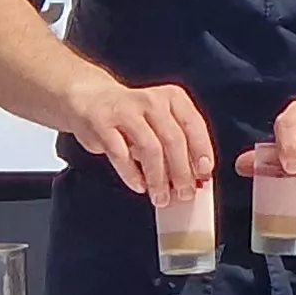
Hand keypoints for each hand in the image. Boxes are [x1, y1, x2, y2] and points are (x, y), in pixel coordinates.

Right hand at [64, 77, 214, 200]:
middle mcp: (150, 101)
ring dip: (158, 178)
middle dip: (181, 172)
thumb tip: (195, 176)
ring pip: (149, 148)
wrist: (90, 98)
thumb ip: (178, 144)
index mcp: (172, 98)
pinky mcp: (102, 123)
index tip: (205, 173)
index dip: (201, 151)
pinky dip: (132, 174)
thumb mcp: (160, 121)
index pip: (193, 125)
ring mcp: (125, 110)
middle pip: (173, 139)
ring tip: (161, 196)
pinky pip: (120, 154)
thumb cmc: (132, 116)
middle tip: (184, 193)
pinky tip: (139, 186)